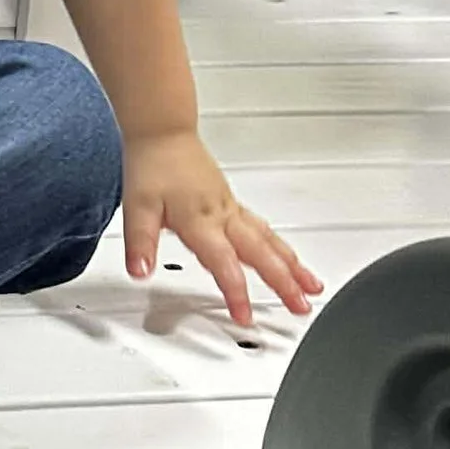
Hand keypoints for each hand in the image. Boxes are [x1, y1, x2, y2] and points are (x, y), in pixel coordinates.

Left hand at [122, 129, 319, 327]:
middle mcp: (222, 215)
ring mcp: (231, 209)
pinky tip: (289, 258)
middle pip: (261, 253)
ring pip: (269, 240)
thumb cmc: (153, 165)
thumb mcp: (137, 207)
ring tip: (312, 287)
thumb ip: (140, 243)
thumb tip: (140, 272)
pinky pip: (263, 228)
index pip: (223, 262)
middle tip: (302, 307)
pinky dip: (281, 247)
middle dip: (285, 282)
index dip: (236, 291)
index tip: (245, 316)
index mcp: (201, 220)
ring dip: (293, 265)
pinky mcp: (231, 203)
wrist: (163, 132)